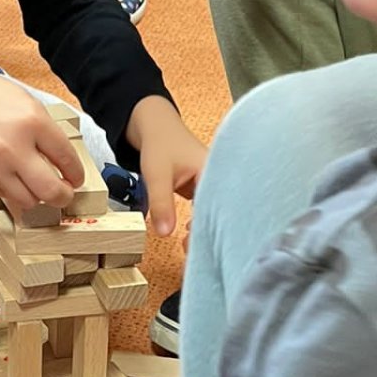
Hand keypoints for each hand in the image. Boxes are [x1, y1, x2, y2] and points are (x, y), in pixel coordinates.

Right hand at [0, 66, 84, 213]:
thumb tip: (64, 158)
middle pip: (52, 191)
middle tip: (64, 193)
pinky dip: (12, 190)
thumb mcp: (23, 101)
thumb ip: (45, 129)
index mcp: (32, 121)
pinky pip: (5, 196)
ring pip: (29, 201)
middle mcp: (14, 147)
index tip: (75, 178)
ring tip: (34, 184)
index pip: (67, 159)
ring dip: (36, 195)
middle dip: (63, 196)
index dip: (76, 174)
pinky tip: (9, 174)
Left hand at [126, 96, 206, 238]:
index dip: (209, 227)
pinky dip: (198, 223)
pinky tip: (188, 235)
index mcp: (216, 171)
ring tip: (188, 245)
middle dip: (207, 233)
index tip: (195, 244)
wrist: (155, 129)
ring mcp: (214, 185)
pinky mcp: (205, 190)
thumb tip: (165, 233)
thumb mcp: (156, 174)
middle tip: (189, 248)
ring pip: (213, 213)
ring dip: (202, 229)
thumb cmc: (160, 143)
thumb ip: (161, 204)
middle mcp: (221, 178)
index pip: (220, 206)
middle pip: (220, 213)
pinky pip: (205, 210)